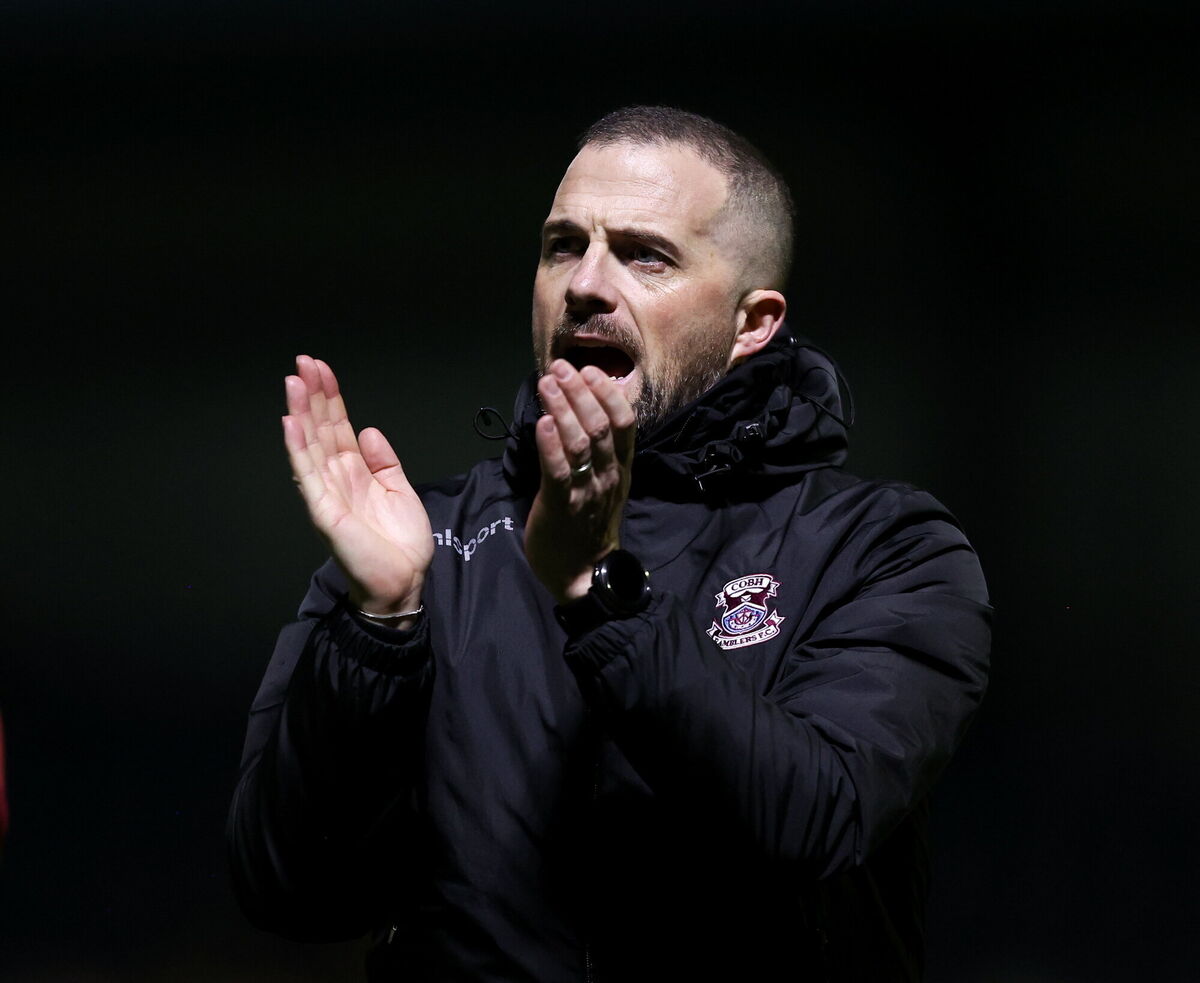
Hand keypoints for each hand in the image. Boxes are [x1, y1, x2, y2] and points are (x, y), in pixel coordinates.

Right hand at [283, 355, 432, 618]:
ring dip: (300, 412)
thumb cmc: (401, 543)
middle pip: (320, 429)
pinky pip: (308, 475)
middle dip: (312, 395)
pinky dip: (299, 449)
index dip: (330, 398)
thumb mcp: (399, 490)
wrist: (403, 581)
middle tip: (303, 361)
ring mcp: (327, 493)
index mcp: (355, 472)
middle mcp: (336, 478)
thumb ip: (384, 461)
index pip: (338, 427)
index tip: (321, 369)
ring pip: (310, 445)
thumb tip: (368, 430)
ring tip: (293, 381)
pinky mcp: (324, 511)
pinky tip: (291, 424)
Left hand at [524, 360, 636, 603]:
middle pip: (599, 425)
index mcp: (621, 468)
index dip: (607, 393)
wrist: (582, 574)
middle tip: (559, 368)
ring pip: (579, 441)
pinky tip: (543, 422)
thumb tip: (582, 412)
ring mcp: (587, 491)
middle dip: (579, 392)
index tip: (589, 370)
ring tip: (546, 384)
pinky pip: (559, 470)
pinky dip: (551, 444)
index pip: (624, 423)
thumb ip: (599, 453)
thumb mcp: (605, 485)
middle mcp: (609, 476)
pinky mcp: (562, 505)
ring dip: (562, 408)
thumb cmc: (588, 525)